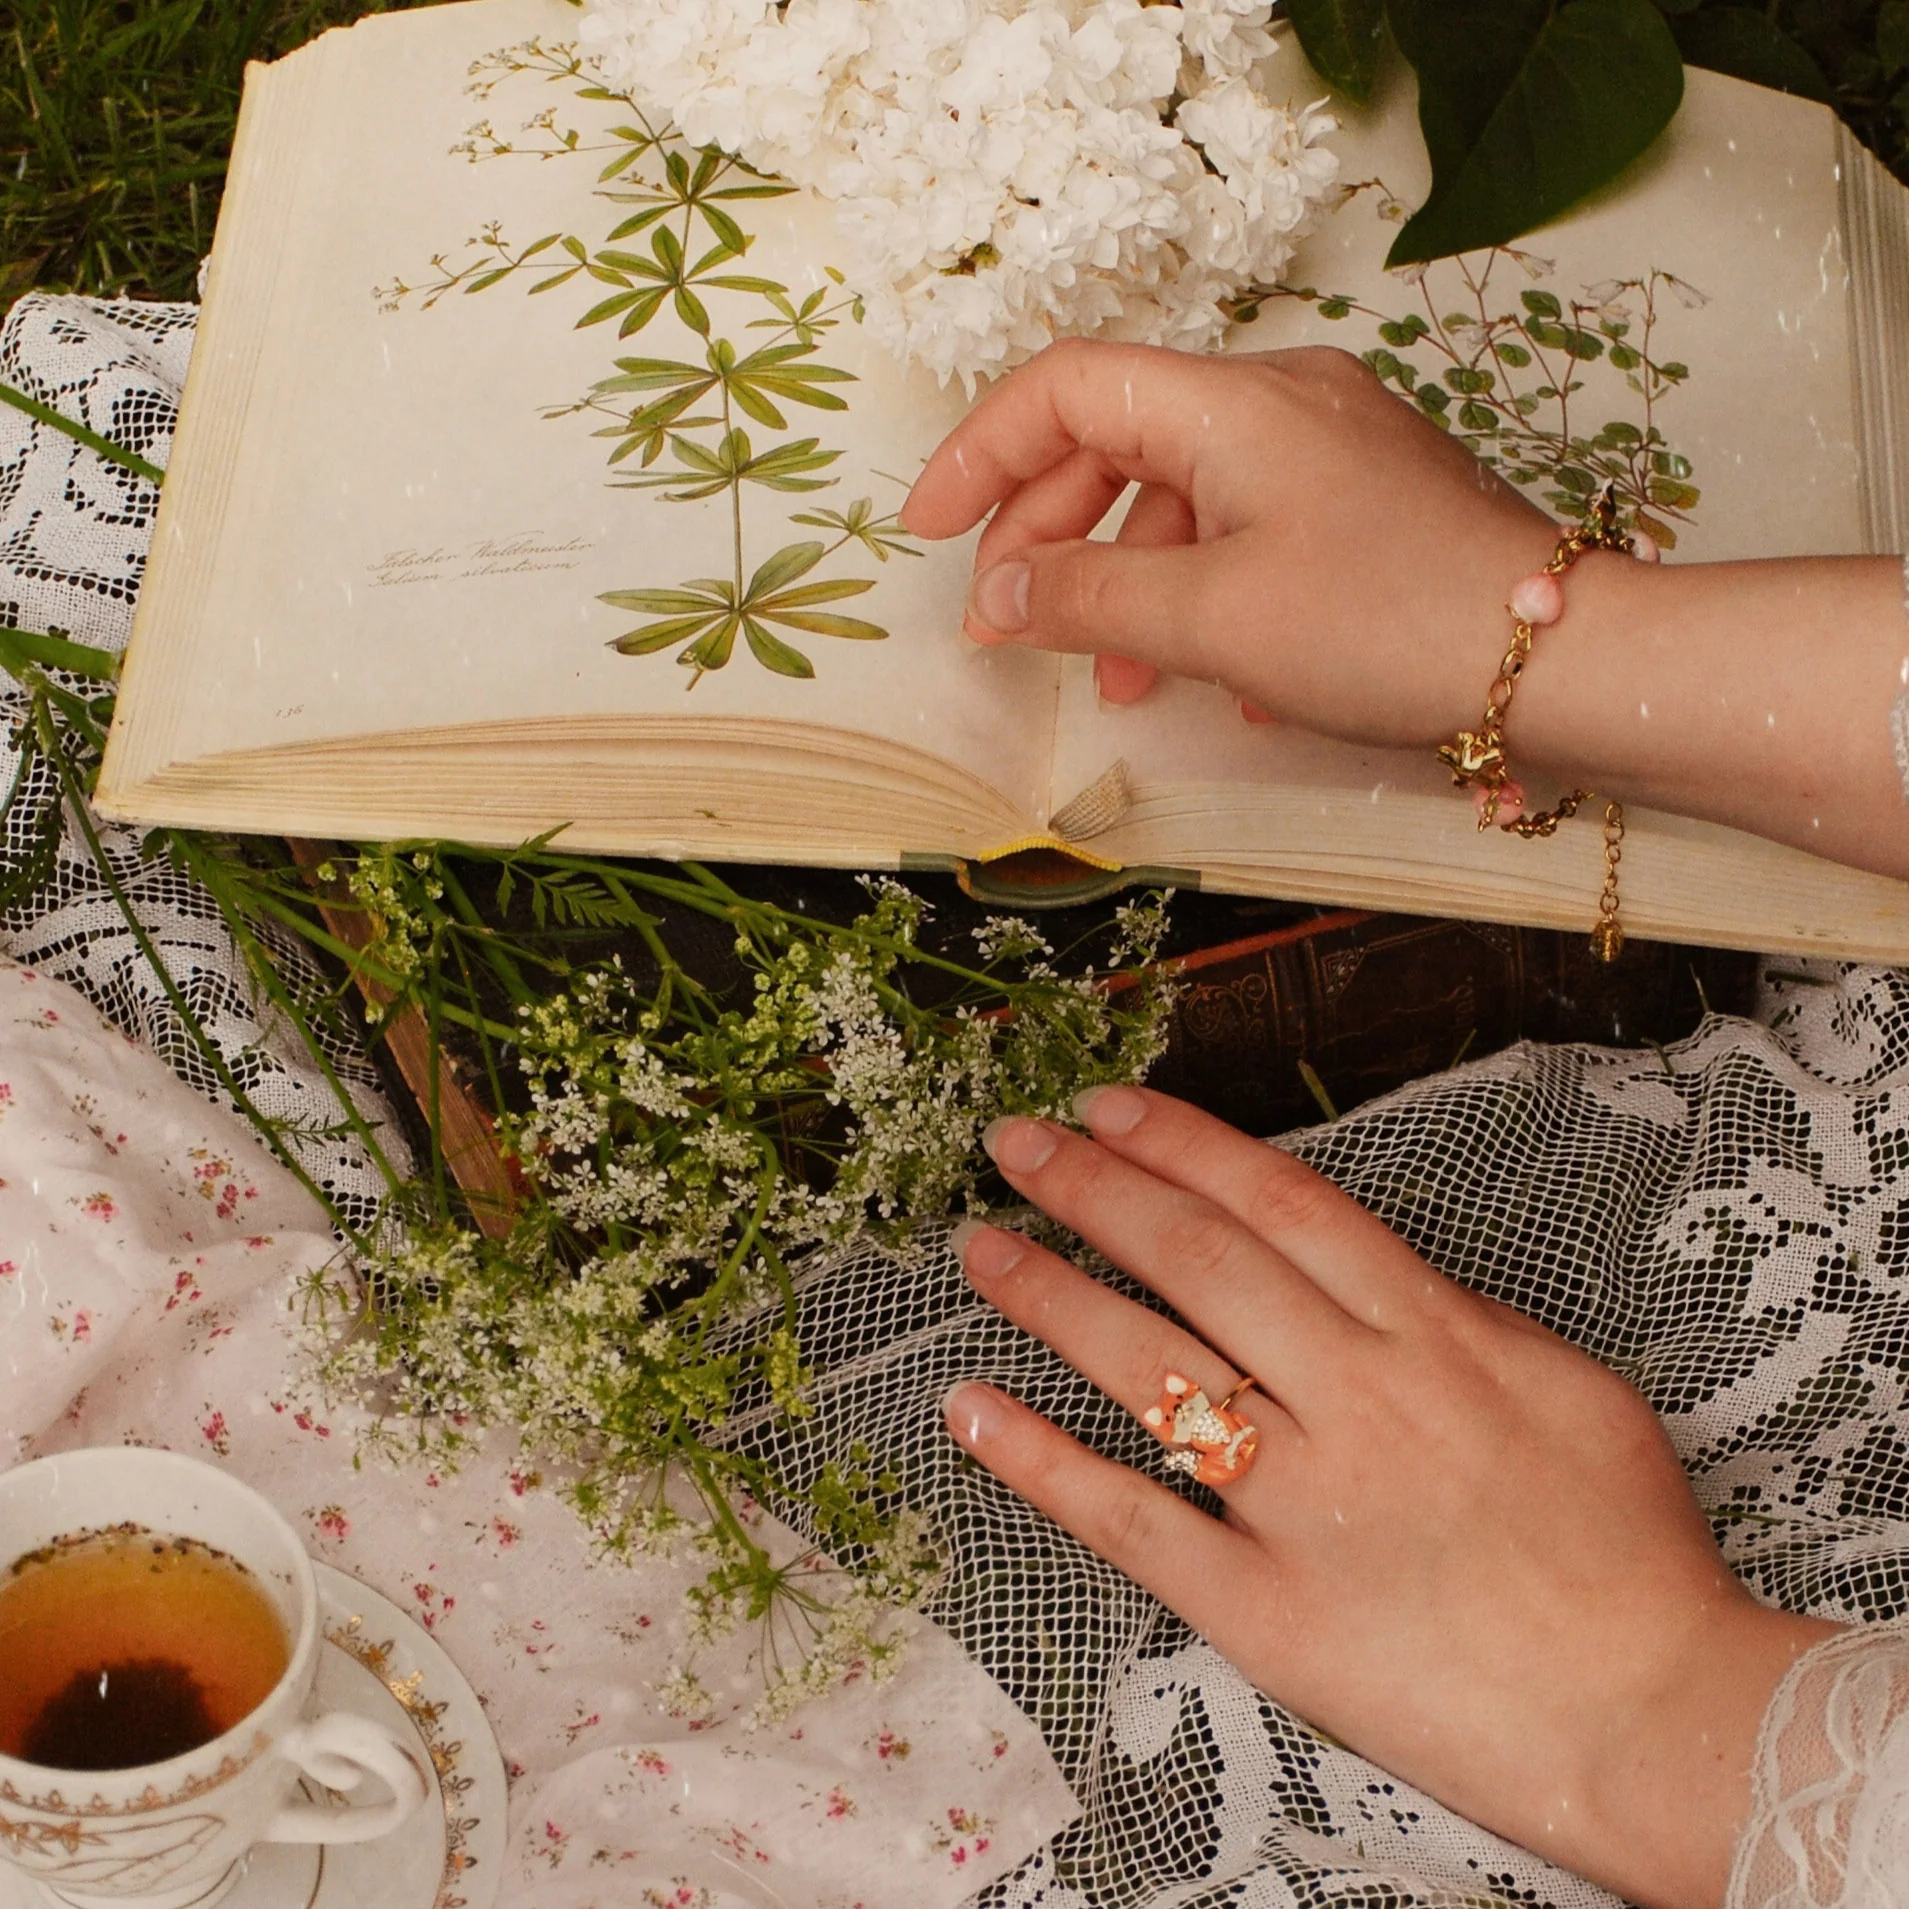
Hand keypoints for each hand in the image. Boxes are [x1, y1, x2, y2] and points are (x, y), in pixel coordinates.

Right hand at [899, 337, 1565, 748]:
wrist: (1567, 659)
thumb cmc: (1389, 624)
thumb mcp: (1214, 616)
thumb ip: (1089, 596)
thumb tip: (999, 593)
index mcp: (1232, 402)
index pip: (1066, 388)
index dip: (980, 454)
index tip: (929, 534)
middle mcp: (1280, 401)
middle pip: (1117, 440)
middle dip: (1048, 536)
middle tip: (1012, 627)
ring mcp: (1328, 450)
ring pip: (1182, 496)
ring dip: (1127, 583)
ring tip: (1116, 681)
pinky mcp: (1364, 503)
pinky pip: (1248, 529)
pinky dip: (1202, 593)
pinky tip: (1214, 679)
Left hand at [944, 1085, 1839, 1907]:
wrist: (1657, 1718)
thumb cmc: (1629, 1554)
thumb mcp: (1571, 1390)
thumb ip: (1465, 1320)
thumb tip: (1375, 1276)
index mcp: (1431, 1334)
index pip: (1280, 1203)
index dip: (1182, 1144)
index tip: (1108, 1109)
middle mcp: (1355, 1396)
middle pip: (1197, 1260)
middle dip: (1094, 1188)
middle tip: (1014, 1143)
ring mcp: (1302, 1502)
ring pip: (1148, 1369)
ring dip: (1049, 1296)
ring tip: (980, 1247)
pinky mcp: (1263, 1609)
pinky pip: (1131, 1521)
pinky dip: (1041, 1459)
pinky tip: (972, 1408)